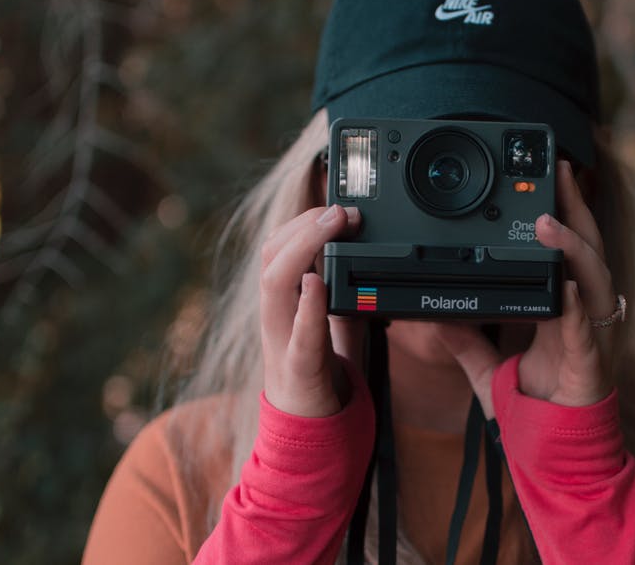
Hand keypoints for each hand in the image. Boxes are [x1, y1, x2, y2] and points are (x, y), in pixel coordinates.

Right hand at [259, 204, 361, 416]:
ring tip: (331, 227)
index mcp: (283, 302)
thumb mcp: (329, 322)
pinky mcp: (299, 369)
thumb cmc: (315, 372)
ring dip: (303, 248)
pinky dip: (307, 307)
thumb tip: (363, 261)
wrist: (305, 428)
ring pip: (274, 283)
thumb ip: (338, 294)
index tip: (336, 205)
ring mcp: (282, 341)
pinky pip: (299, 335)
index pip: (278, 247)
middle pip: (271, 255)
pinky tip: (318, 284)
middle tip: (340, 208)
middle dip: (303, 224)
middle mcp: (276, 315)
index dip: (301, 220)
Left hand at [446, 160, 616, 412]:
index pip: (562, 250)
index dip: (559, 213)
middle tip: (559, 170)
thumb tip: (434, 318)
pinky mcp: (588, 364)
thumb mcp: (486, 369)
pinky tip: (570, 287)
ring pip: (593, 278)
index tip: (544, 179)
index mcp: (560, 309)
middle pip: (585, 249)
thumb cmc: (533, 410)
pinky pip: (584, 329)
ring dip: (572, 248)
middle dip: (576, 208)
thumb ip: (464, 341)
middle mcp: (580, 314)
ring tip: (549, 221)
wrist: (556, 455)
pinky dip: (577, 307)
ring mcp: (588, 336)